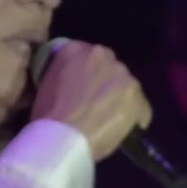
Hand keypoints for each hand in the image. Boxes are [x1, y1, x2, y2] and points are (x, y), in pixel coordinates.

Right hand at [31, 42, 152, 160]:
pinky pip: (141, 107)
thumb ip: (61, 75)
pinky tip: (125, 131)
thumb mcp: (45, 86)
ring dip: (120, 100)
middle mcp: (100, 54)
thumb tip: (69, 82)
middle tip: (96, 106)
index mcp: (73, 49)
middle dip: (105, 84)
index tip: (81, 92)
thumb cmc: (48, 117)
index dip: (85, 76)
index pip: (84, 57)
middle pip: (108, 69)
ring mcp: (121, 72)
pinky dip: (136, 119)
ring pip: (125, 86)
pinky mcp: (135, 93)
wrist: (64, 137)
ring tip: (110, 121)